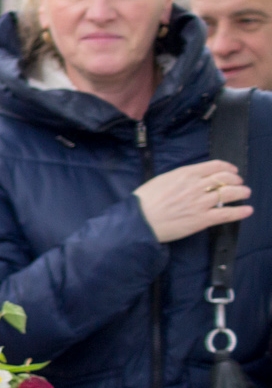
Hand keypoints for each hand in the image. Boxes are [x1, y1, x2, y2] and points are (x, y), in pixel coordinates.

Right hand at [135, 159, 252, 242]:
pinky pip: (227, 214)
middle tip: (238, 183)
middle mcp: (197, 185)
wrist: (139, 221)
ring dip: (241, 192)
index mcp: (186, 173)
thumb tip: (191, 178)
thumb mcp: (161, 180)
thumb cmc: (144, 200)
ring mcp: (201, 202)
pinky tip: (248, 210)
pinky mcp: (202, 219)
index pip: (215, 166)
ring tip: (245, 193)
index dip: (228, 167)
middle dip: (236, 180)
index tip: (232, 171)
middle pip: (226, 178)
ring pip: (230, 193)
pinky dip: (240, 212)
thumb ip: (179, 177)